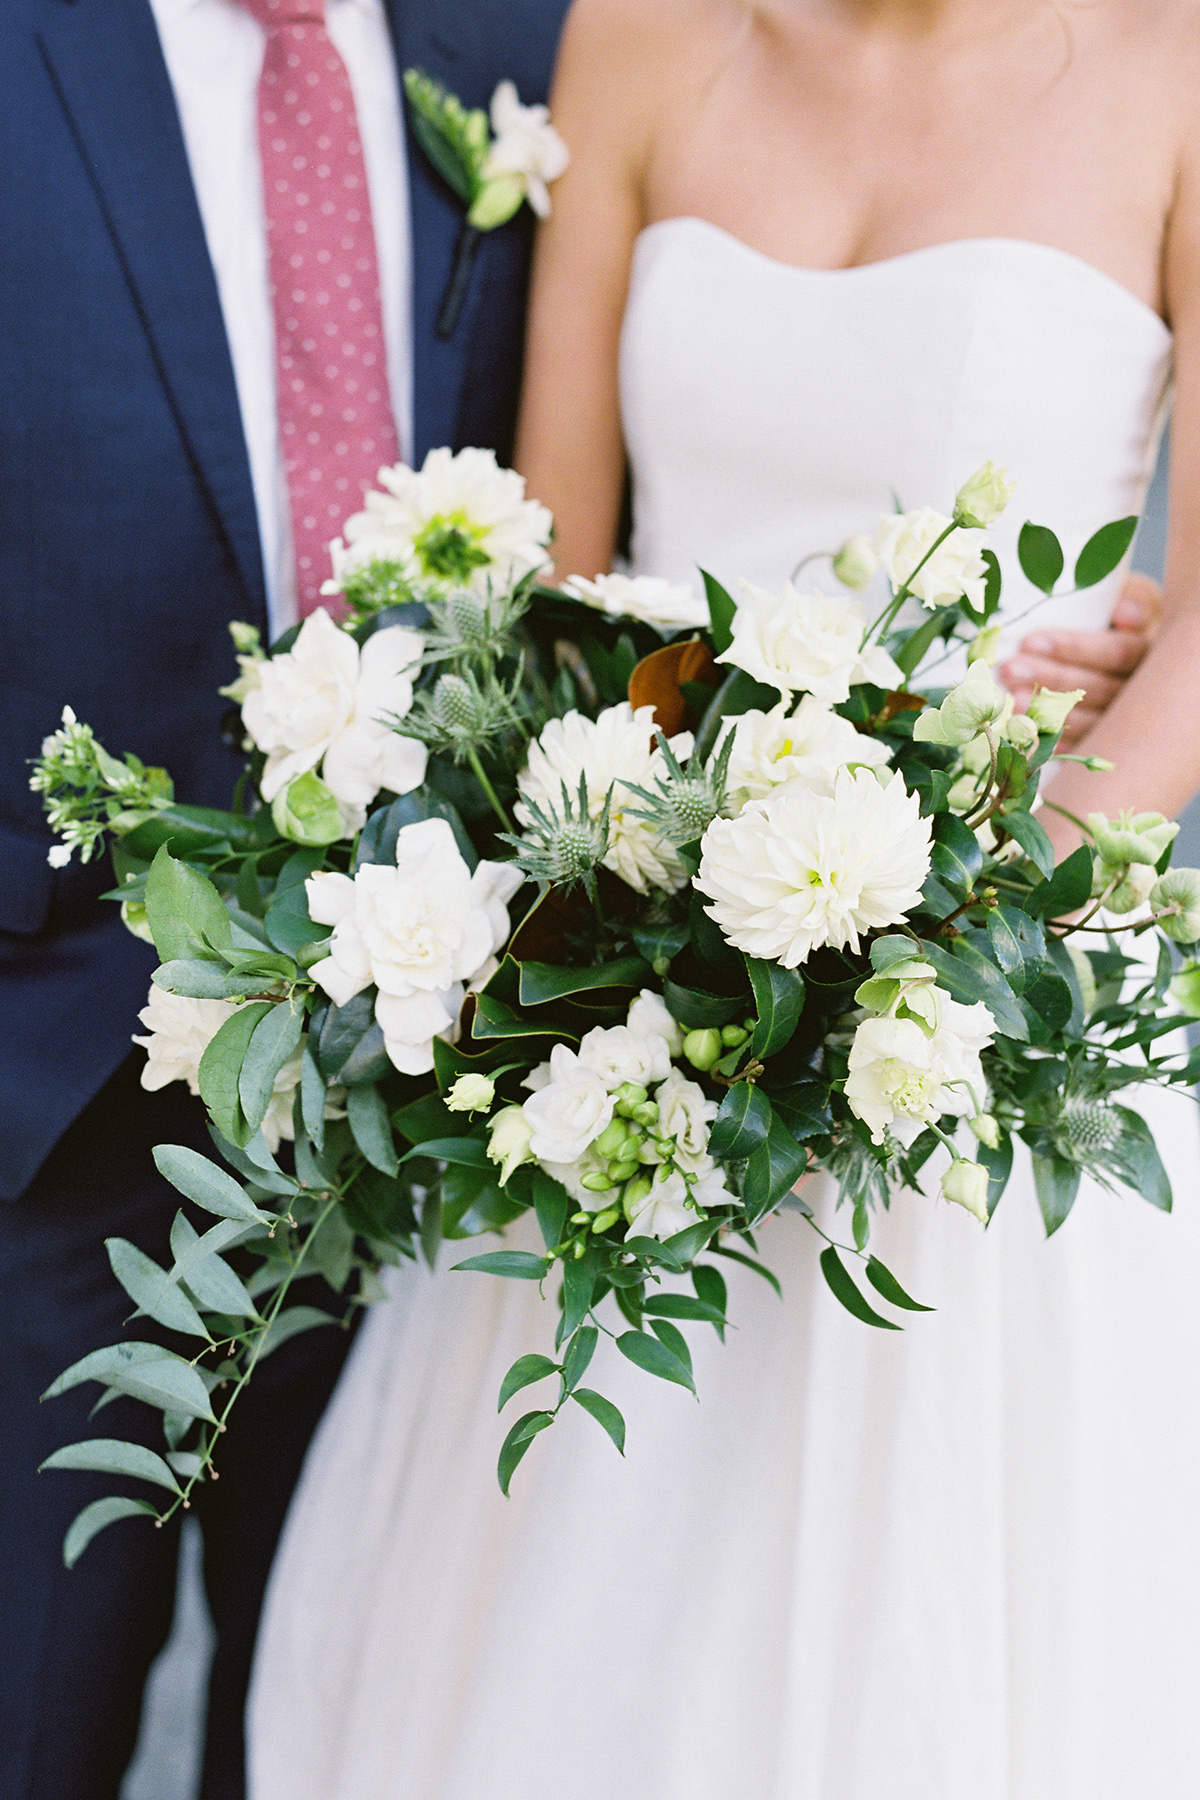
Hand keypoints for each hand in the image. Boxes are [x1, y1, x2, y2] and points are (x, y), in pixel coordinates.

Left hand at [998, 571, 1162, 746]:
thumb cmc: (1119, 615)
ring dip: (1048, 710)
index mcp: (1150, 649)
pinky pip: (1084, 744)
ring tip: (1011, 699)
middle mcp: (1144, 688)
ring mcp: (1127, 718)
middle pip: (1099, 688)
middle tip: (1010, 669)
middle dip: (1052, 679)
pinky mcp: (1108, 738)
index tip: (1031, 642)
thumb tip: (1124, 612)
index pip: (1115, 652)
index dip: (1075, 648)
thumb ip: (1131, 595)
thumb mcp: (1130, 595)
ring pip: (1090, 718)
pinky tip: (1028, 731)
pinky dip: (1055, 740)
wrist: (1128, 645)